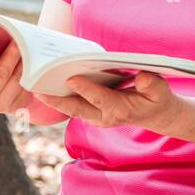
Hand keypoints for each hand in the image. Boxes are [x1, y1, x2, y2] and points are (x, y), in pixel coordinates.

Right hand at [0, 41, 30, 115]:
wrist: (0, 87)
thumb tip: (0, 33)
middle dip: (9, 57)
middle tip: (17, 42)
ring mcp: (1, 104)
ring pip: (17, 80)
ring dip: (23, 63)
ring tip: (28, 49)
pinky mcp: (17, 105)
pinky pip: (27, 87)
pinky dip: (30, 73)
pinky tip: (33, 62)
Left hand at [34, 71, 182, 133]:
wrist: (155, 115)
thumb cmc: (157, 99)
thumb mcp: (161, 91)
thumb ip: (152, 84)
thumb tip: (142, 76)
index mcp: (120, 110)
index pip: (100, 98)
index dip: (86, 89)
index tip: (71, 78)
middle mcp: (104, 117)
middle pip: (76, 108)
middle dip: (56, 100)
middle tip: (37, 89)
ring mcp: (96, 117)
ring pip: (70, 108)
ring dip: (52, 100)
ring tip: (33, 86)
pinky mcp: (91, 113)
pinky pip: (71, 105)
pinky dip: (58, 97)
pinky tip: (45, 85)